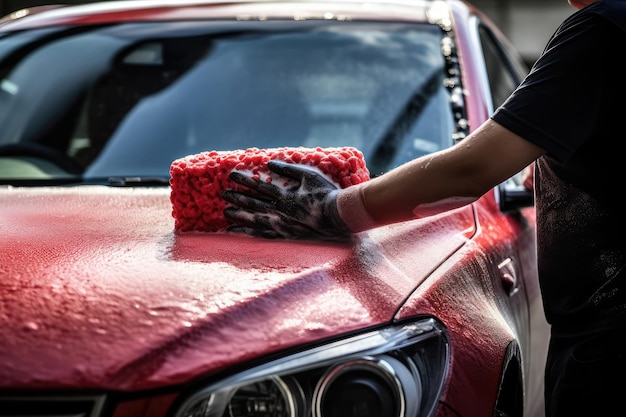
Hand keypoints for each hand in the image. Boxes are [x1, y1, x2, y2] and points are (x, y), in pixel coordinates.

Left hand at [222, 160, 352, 240]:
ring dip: (238, 215)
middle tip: (223, 194)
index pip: (259, 186)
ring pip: (253, 219)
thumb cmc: (326, 194)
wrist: (339, 218)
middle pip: (252, 203)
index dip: (244, 180)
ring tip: (225, 212)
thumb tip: (269, 163)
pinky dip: (247, 232)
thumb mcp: (309, 176)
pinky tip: (236, 231)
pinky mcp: (284, 236)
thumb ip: (288, 170)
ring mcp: (281, 225)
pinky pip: (261, 234)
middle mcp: (279, 211)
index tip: (231, 176)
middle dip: (237, 198)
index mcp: (284, 195)